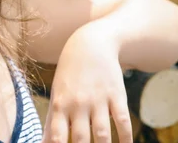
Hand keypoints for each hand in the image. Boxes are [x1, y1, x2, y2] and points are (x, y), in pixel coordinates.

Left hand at [42, 22, 132, 142]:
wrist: (89, 45)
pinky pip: (122, 121)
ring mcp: (98, 100)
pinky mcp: (116, 95)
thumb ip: (51, 122)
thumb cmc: (69, 75)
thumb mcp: (57, 94)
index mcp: (59, 104)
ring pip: (102, 134)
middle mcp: (77, 103)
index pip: (57, 135)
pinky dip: (125, 138)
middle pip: (80, 138)